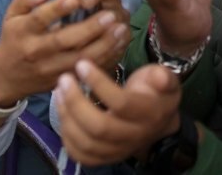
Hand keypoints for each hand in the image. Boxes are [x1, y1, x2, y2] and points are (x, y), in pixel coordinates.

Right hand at [0, 0, 129, 105]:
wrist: (6, 78)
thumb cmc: (12, 40)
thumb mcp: (11, 15)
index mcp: (22, 31)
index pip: (39, 18)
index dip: (57, 8)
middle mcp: (35, 51)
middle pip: (64, 40)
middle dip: (90, 28)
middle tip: (110, 15)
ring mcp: (50, 68)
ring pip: (79, 58)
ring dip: (103, 45)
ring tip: (120, 29)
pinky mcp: (61, 80)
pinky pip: (86, 70)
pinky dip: (104, 59)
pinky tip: (117, 46)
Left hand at [55, 60, 181, 165]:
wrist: (157, 119)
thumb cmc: (154, 92)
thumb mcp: (163, 79)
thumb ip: (162, 77)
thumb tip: (160, 78)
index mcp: (149, 114)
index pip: (121, 103)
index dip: (99, 84)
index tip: (82, 65)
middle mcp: (134, 136)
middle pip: (100, 127)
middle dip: (75, 102)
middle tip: (64, 79)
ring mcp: (118, 150)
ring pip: (87, 143)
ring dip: (67, 116)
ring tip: (58, 91)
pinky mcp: (104, 157)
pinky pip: (81, 155)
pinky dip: (66, 136)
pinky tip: (62, 112)